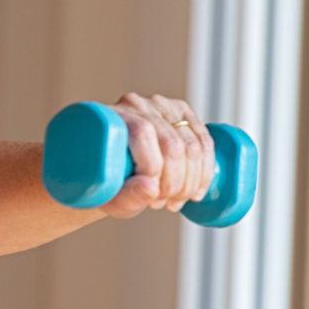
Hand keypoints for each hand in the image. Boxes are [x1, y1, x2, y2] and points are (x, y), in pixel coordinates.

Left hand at [101, 93, 217, 217]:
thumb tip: (151, 189)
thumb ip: (125, 196)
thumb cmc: (103, 181)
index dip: (153, 169)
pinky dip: (205, 172)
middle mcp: (138, 104)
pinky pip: (205, 143)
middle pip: (171, 143)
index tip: (151, 197)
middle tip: (161, 204)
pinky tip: (196, 192)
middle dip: (174, 183)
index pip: (143, 132)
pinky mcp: (184, 116)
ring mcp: (164, 107)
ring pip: (192, 146)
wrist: (107, 168)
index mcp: (112, 114)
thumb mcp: (106, 194)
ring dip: (190, 182)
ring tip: (173, 202)